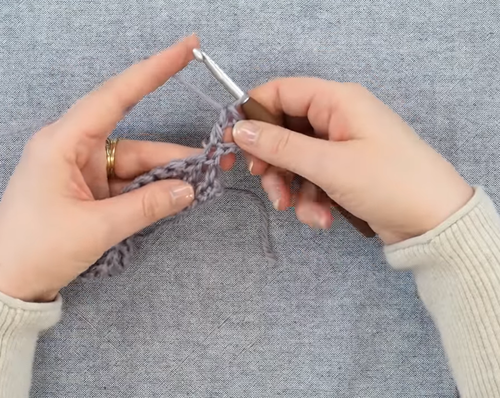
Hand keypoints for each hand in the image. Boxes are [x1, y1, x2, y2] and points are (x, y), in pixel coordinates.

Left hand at [0, 36, 213, 301]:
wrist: (4, 286)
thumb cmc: (36, 250)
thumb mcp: (97, 228)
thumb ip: (147, 206)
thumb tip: (189, 189)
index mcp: (63, 142)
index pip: (115, 96)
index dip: (154, 70)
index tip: (188, 47)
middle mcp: (71, 148)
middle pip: (134, 140)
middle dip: (173, 152)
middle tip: (214, 158)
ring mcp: (79, 170)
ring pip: (132, 164)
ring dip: (164, 175)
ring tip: (200, 184)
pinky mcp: (84, 190)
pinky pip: (124, 182)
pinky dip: (148, 190)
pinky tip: (174, 196)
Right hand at [232, 78, 473, 243]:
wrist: (436, 224)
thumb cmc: (391, 183)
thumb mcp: (329, 165)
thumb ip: (280, 146)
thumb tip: (240, 129)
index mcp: (337, 101)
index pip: (280, 92)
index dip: (253, 115)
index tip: (235, 144)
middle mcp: (337, 118)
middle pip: (283, 130)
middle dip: (273, 162)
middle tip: (268, 185)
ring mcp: (341, 146)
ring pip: (294, 159)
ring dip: (291, 187)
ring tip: (301, 211)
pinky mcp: (344, 171)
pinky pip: (311, 178)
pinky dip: (309, 199)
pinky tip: (321, 218)